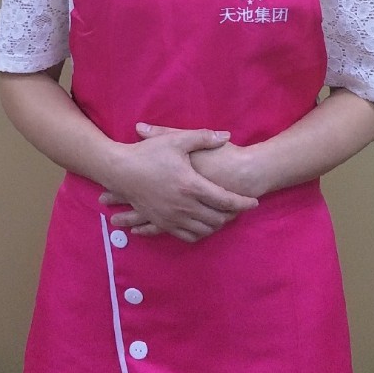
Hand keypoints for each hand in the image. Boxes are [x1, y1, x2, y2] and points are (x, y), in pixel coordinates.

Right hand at [99, 123, 258, 242]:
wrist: (120, 170)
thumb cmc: (148, 153)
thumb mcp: (176, 140)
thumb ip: (203, 137)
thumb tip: (225, 136)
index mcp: (191, 185)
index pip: (226, 200)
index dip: (243, 203)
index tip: (253, 202)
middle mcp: (184, 206)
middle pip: (217, 219)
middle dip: (232, 216)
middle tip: (238, 209)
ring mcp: (172, 217)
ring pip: (203, 230)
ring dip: (216, 226)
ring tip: (222, 217)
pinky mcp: (162, 223)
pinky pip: (186, 236)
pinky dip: (198, 234)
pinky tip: (202, 226)